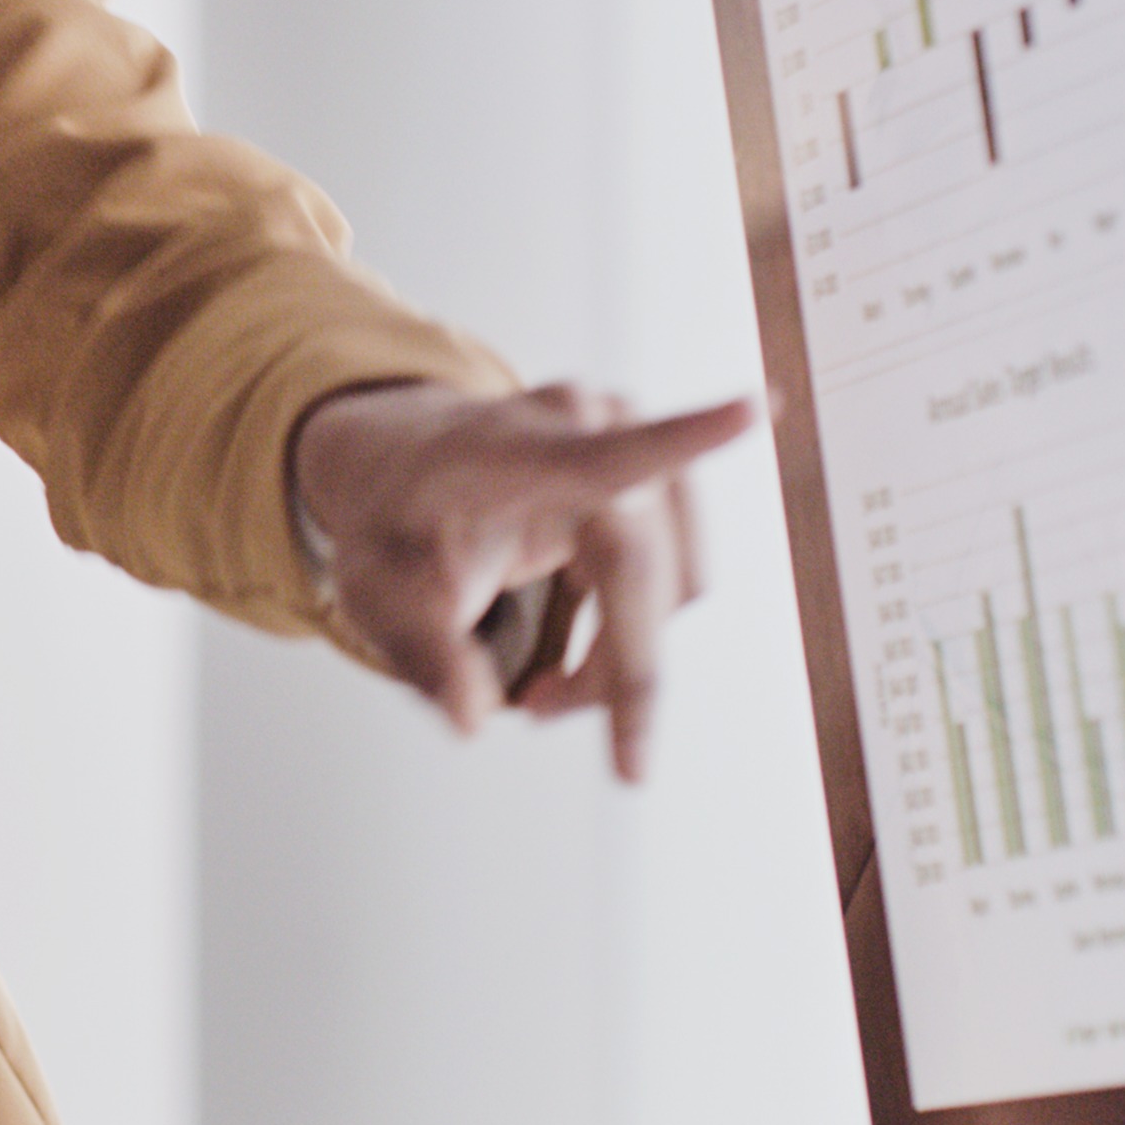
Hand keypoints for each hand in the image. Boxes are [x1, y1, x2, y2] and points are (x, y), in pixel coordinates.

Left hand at [282, 379, 761, 781]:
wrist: (399, 466)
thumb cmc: (392, 523)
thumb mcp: (371, 592)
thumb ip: (420, 652)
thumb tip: (471, 716)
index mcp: (511, 450)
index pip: (606, 452)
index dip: (686, 435)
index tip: (753, 408)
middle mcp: (584, 428)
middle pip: (642, 568)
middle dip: (611, 669)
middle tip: (537, 713)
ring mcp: (628, 440)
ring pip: (673, 582)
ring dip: (624, 652)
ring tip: (546, 684)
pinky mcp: (653, 470)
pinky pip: (675, 575)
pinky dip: (635, 629)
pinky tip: (580, 648)